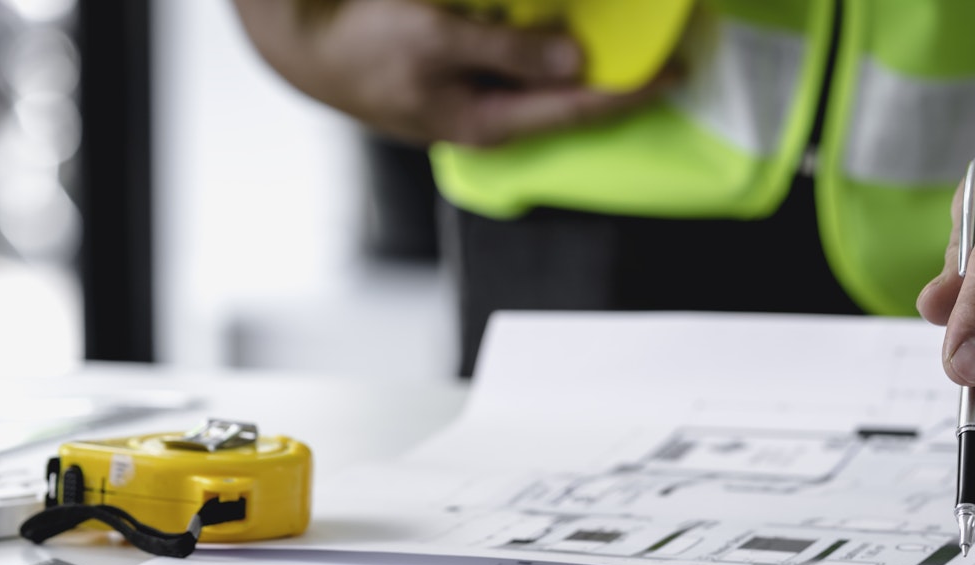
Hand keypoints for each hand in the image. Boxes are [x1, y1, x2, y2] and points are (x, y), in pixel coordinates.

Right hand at [233, 0, 671, 146]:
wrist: (298, 43)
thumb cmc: (358, 46)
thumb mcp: (437, 40)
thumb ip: (510, 51)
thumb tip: (573, 59)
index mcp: (484, 121)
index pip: (576, 110)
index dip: (631, 92)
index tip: (675, 73)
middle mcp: (485, 118)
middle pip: (566, 102)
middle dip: (615, 79)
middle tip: (665, 57)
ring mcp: (470, 101)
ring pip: (543, 84)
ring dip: (581, 62)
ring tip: (622, 45)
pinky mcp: (456, 79)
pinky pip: (515, 67)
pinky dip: (542, 50)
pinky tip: (558, 32)